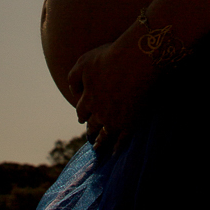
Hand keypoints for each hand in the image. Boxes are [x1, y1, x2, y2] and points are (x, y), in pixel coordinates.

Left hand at [68, 30, 159, 153]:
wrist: (136, 60)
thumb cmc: (110, 57)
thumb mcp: (83, 62)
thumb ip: (73, 78)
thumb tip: (73, 92)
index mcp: (87, 99)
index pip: (81, 110)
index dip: (82, 113)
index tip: (82, 117)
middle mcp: (99, 112)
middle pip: (93, 124)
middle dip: (91, 128)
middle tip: (90, 134)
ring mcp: (116, 119)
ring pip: (105, 134)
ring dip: (101, 141)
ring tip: (98, 148)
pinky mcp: (131, 122)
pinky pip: (123, 139)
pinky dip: (118, 146)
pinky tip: (115, 151)